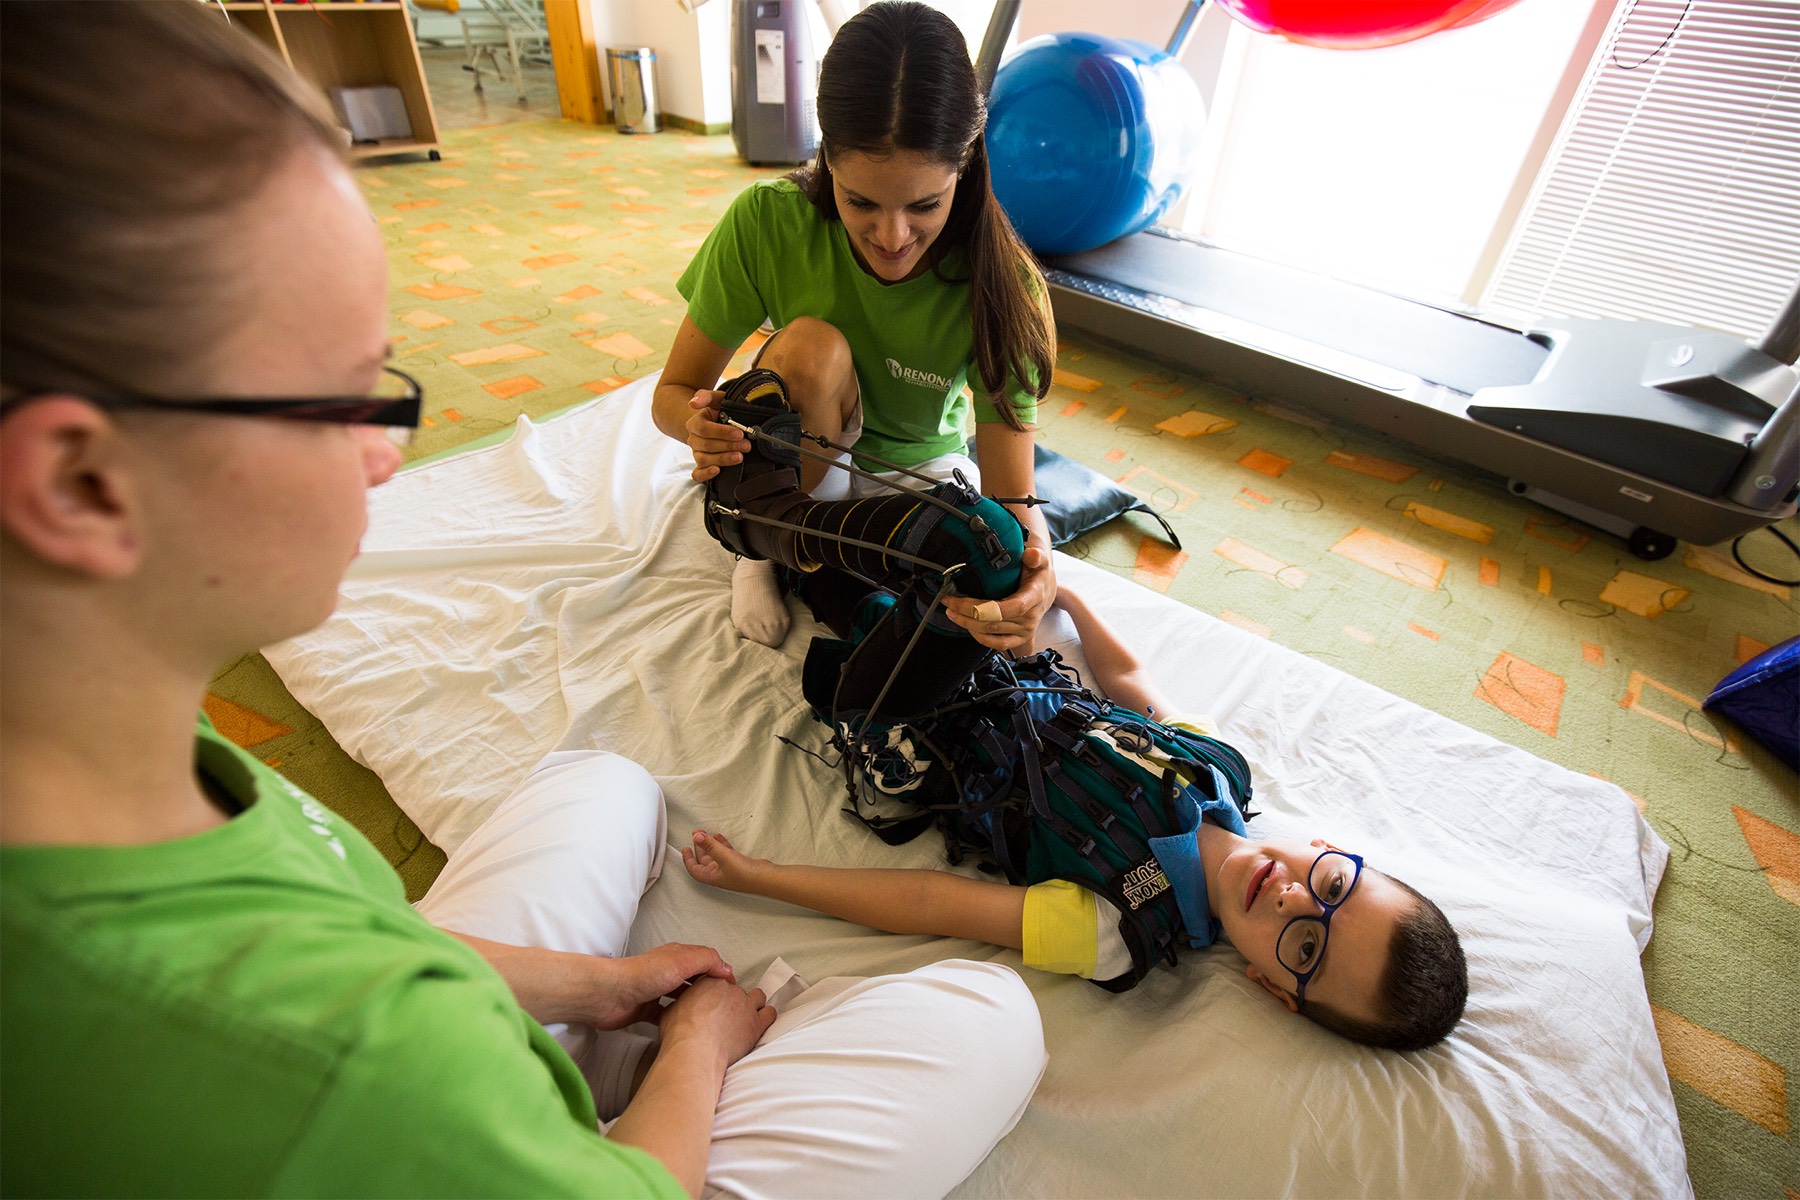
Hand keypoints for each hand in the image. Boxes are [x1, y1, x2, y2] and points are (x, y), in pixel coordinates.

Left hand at [579, 942, 737, 1029]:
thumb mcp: (683, 960)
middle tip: (723, 1006)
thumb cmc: (643, 975)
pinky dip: (676, 1020)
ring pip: (681, 998)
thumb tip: (727, 969)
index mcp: (678, 957)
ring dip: (693, 1006)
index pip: (706, 962)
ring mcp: (657, 991)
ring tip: (709, 1019)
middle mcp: (668, 972)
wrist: (609, 995)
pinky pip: (666, 1015)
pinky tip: (686, 1028)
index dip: (720, 973)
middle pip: (694, 980)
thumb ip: (708, 960)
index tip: (733, 990)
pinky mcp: (647, 1010)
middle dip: (708, 991)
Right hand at [657, 976, 776, 1075]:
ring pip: (757, 997)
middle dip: (733, 1001)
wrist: (695, 1049)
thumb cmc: (680, 1032)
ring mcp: (745, 1005)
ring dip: (753, 1004)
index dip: (717, 993)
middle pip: (737, 989)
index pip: (719, 980)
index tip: (714, 1002)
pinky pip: (769, 1014)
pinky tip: (763, 1021)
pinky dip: (767, 1016)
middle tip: (726, 1015)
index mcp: (709, 982)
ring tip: (747, 1015)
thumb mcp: (672, 1010)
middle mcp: (730, 989)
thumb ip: (682, 1003)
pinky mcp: (756, 1023)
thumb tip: (680, 1007)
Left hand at [681, 830, 770, 893]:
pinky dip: (721, 845)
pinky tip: (720, 837)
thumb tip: (697, 836)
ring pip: (714, 855)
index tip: (685, 848)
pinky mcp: (738, 864)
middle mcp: (718, 874)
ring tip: (706, 833)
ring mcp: (728, 869)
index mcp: (711, 876)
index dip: (688, 859)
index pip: (694, 869)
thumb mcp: (723, 857)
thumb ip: (710, 845)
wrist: (764, 878)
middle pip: (704, 860)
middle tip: (696, 834)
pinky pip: (725, 853)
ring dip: (710, 844)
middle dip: (699, 846)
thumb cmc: (745, 875)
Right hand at [683, 389, 749, 482]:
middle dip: (728, 446)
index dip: (722, 432)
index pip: (704, 429)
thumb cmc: (720, 410)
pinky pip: (697, 474)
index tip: (739, 433)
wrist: (719, 422)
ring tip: (739, 457)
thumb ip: (706, 396)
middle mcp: (693, 439)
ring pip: (703, 459)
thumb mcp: (717, 399)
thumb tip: (693, 403)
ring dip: (723, 459)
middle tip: (746, 446)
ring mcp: (697, 453)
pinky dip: (705, 474)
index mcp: (695, 423)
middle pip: (707, 445)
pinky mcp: (701, 465)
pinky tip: (717, 471)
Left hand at [943, 543, 1054, 650]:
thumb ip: (1036, 556)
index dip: (983, 607)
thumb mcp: (1040, 561)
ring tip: (951, 611)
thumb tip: (1031, 554)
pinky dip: (979, 637)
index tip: (960, 600)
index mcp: (1035, 596)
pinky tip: (967, 626)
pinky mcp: (1019, 639)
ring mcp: (1025, 631)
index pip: (1011, 607)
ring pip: (990, 632)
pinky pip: (997, 644)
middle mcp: (1030, 617)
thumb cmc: (1039, 575)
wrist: (1047, 592)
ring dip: (967, 624)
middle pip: (992, 620)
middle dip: (965, 612)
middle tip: (948, 601)